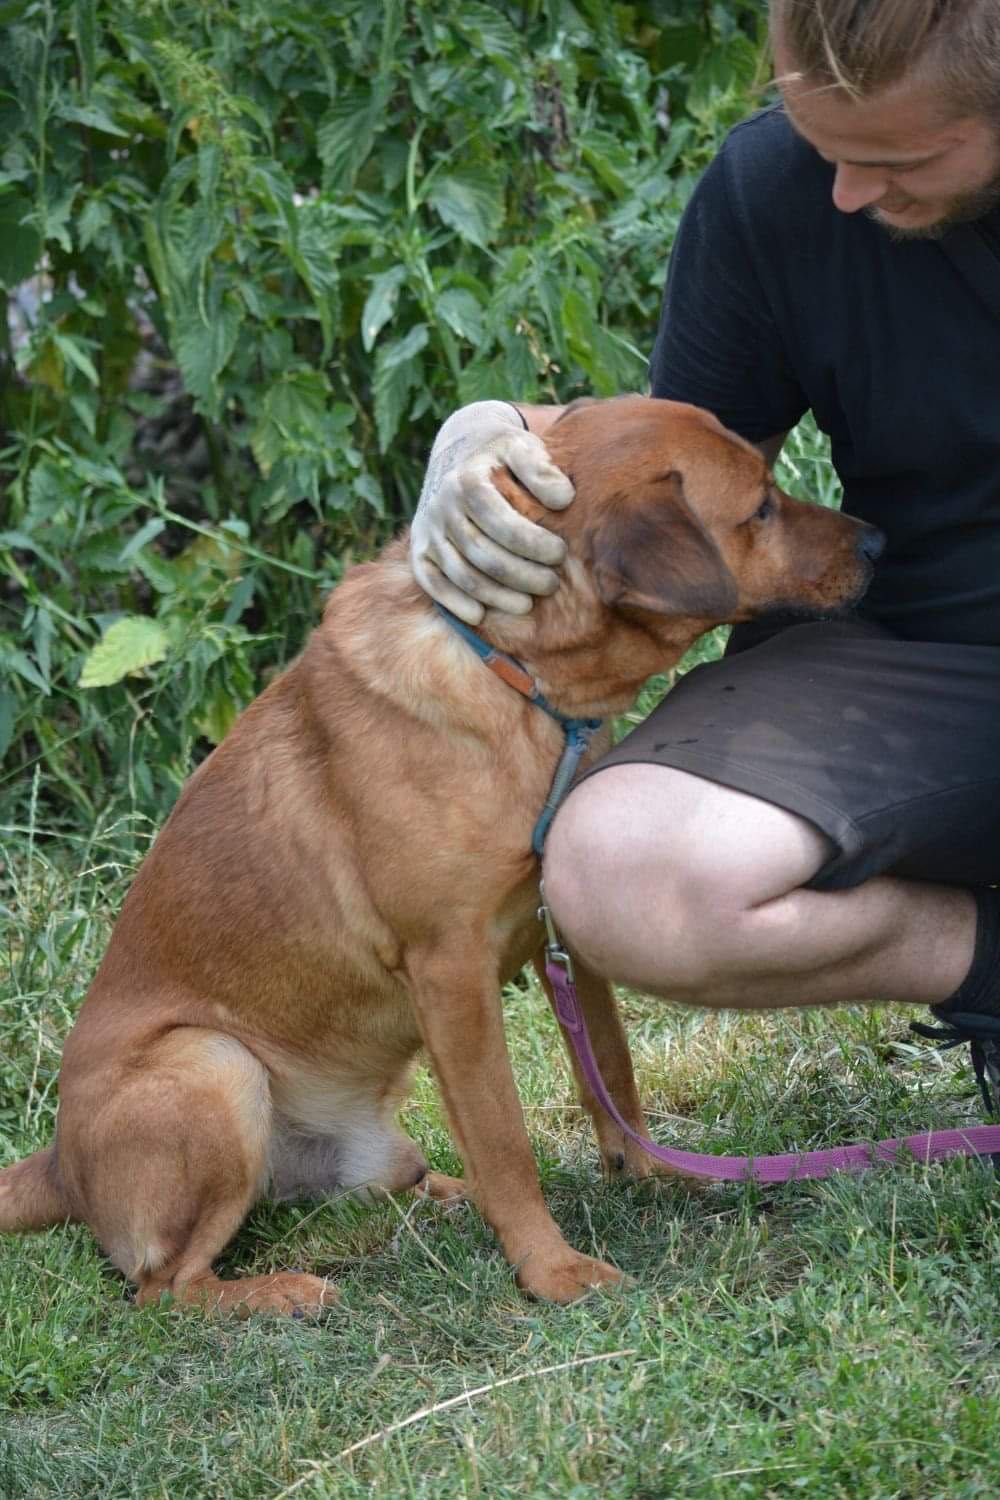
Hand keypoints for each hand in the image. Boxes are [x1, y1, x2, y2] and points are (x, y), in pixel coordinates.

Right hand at [411, 401, 574, 623]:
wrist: (457, 448)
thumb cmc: (499, 454)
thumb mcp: (520, 446)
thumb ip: (540, 468)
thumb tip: (563, 499)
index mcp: (468, 481)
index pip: (501, 523)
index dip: (532, 543)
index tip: (560, 553)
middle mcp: (443, 506)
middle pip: (483, 554)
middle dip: (521, 575)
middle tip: (551, 584)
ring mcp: (428, 530)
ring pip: (461, 574)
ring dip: (495, 595)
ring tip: (527, 604)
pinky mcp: (419, 549)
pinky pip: (432, 583)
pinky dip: (454, 603)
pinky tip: (481, 615)